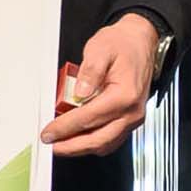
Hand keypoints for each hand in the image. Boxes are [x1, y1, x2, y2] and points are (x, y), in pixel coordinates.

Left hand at [43, 13, 160, 156]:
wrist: (141, 42)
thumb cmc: (123, 45)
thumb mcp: (100, 49)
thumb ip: (90, 72)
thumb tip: (79, 92)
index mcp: (124, 95)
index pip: (89, 118)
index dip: (65, 127)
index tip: (49, 132)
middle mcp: (132, 111)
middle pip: (98, 139)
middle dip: (71, 146)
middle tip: (51, 145)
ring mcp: (133, 118)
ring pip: (105, 144)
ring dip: (81, 148)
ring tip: (61, 144)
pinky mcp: (130, 119)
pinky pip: (111, 139)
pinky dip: (93, 143)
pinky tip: (77, 138)